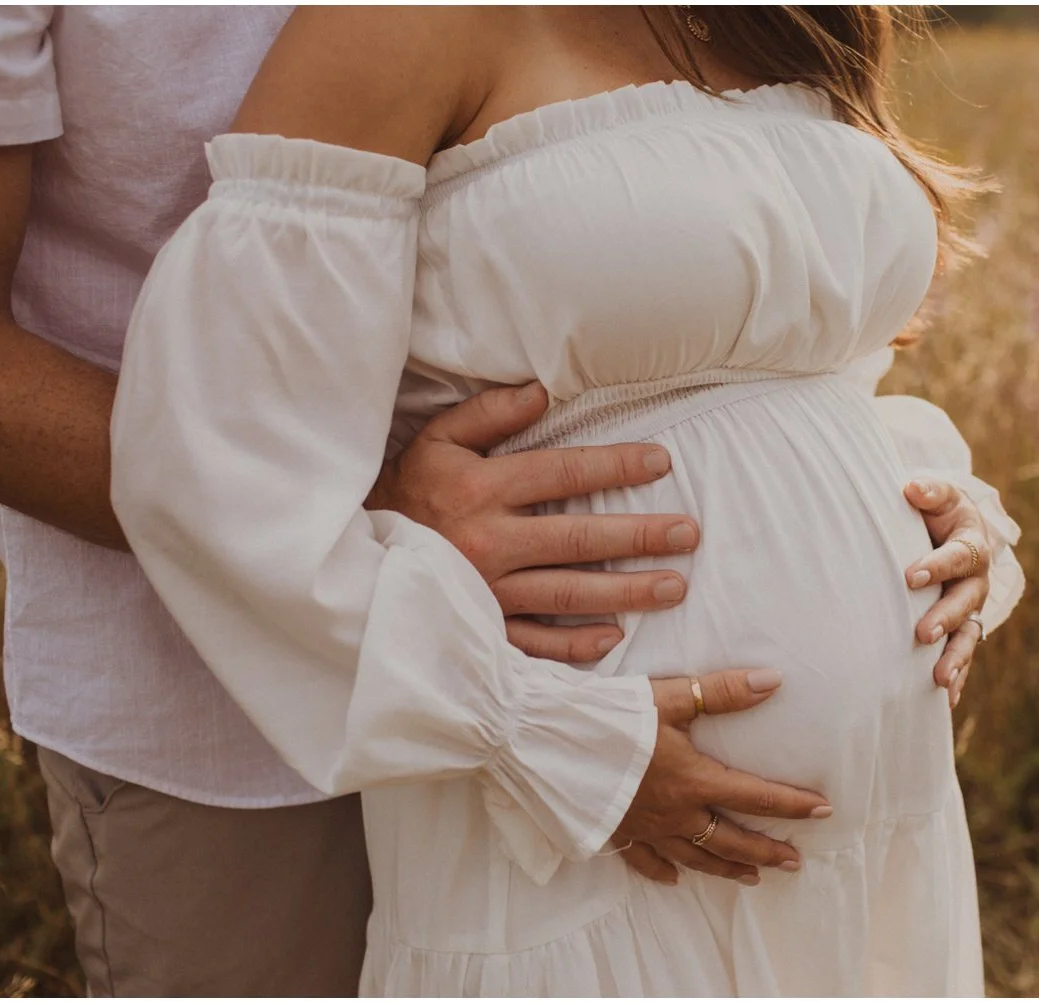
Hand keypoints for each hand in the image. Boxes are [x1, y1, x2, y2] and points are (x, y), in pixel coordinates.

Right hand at [367, 383, 700, 661]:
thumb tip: (542, 391)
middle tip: (688, 533)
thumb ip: (489, 415)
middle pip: (580, 539)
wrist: (349, 558)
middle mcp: (489, 542)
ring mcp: (485, 593)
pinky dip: (575, 645)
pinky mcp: (479, 631)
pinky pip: (535, 644)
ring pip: (570, 594)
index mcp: (481, 488)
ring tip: (675, 586)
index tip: (660, 463)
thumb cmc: (405, 491)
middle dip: (640, 535)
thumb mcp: (437, 440)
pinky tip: (614, 638)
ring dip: (627, 591)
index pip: (564, 473)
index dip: (616, 466)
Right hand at [612, 668, 830, 885]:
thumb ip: (722, 692)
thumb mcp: (668, 697)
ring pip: (695, 858)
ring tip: (752, 878)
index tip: (823, 812)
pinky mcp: (616, 834)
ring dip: (727, 869)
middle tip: (795, 862)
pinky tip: (674, 879)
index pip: (756, 797)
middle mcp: (674, 813)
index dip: (792, 804)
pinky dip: (663, 872)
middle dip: (766, 851)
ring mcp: (645, 829)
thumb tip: (773, 681)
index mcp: (693, 781)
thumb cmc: (608, 717)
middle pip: (730, 840)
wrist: (548, 743)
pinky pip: (645, 862)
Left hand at [902, 478, 992, 708]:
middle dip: (945, 619)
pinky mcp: (962, 629)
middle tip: (922, 634)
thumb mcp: (937, 496)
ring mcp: (971, 609)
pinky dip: (958, 678)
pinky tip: (944, 700)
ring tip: (938, 679)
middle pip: (965, 603)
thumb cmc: (937, 512)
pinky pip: (963, 656)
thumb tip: (911, 488)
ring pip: (968, 636)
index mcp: (971, 547)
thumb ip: (928, 492)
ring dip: (955, 658)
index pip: (957, 557)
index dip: (936, 567)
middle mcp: (976, 582)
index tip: (910, 577)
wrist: (951, 532)